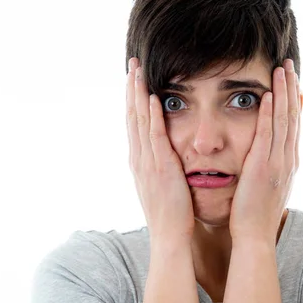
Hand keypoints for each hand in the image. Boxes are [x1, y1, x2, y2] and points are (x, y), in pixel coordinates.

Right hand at [126, 57, 195, 246]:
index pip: (134, 124)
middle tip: (131, 65)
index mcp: (140, 162)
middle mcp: (139, 159)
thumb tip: (163, 157)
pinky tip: (153, 97)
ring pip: (139, 121)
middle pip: (132, 116)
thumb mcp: (160, 187)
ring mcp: (147, 162)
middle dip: (131, 89)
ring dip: (138, 94)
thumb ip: (160, 168)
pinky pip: (155, 136)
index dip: (133, 100)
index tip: (134, 79)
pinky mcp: (161, 168)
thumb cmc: (170, 215)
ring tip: (137, 71)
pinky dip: (152, 116)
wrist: (169, 238)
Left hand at [229, 59, 300, 246]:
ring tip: (281, 69)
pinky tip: (267, 95)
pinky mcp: (263, 168)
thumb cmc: (255, 215)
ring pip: (283, 121)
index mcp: (287, 163)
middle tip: (290, 65)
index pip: (293, 126)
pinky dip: (269, 114)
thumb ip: (268, 170)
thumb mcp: (267, 188)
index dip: (294, 102)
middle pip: (292, 117)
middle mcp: (287, 160)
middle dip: (291, 89)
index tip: (293, 83)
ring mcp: (277, 163)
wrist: (254, 237)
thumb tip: (266, 159)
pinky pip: (267, 135)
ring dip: (283, 93)